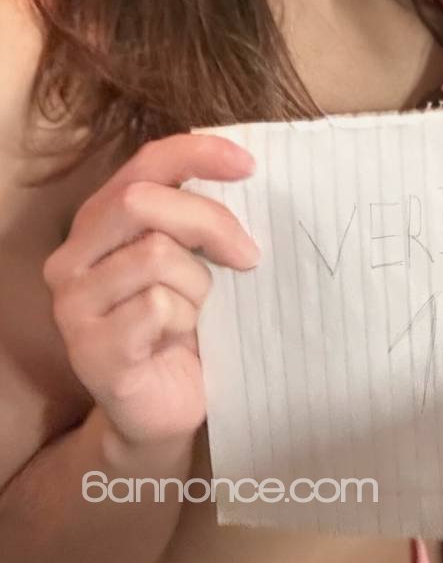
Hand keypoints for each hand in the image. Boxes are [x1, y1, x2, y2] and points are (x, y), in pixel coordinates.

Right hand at [43, 132, 259, 451]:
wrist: (166, 407)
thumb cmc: (185, 322)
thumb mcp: (195, 257)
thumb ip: (200, 216)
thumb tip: (248, 171)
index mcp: (101, 219)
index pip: (147, 163)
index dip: (198, 154)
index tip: (249, 164)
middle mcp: (73, 255)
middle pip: (144, 201)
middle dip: (209, 221)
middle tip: (249, 256)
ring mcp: (74, 303)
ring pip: (155, 254)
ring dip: (198, 284)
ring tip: (196, 312)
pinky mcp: (89, 347)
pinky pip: (156, 307)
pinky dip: (184, 320)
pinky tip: (175, 341)